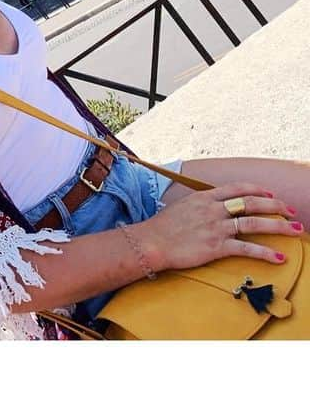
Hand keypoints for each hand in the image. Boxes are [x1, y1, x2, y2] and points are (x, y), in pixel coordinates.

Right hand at [136, 183, 301, 271]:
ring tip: (296, 230)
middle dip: (276, 206)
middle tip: (291, 211)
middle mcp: (213, 210)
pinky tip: (279, 256)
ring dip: (279, 226)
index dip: (257, 190)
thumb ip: (199, 205)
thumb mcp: (181, 207)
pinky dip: (266, 252)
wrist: (151, 242)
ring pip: (254, 224)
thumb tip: (209, 206)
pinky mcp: (217, 247)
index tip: (270, 193)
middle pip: (251, 203)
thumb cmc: (162, 227)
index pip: (237, 189)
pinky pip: (247, 248)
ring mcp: (216, 228)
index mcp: (204, 198)